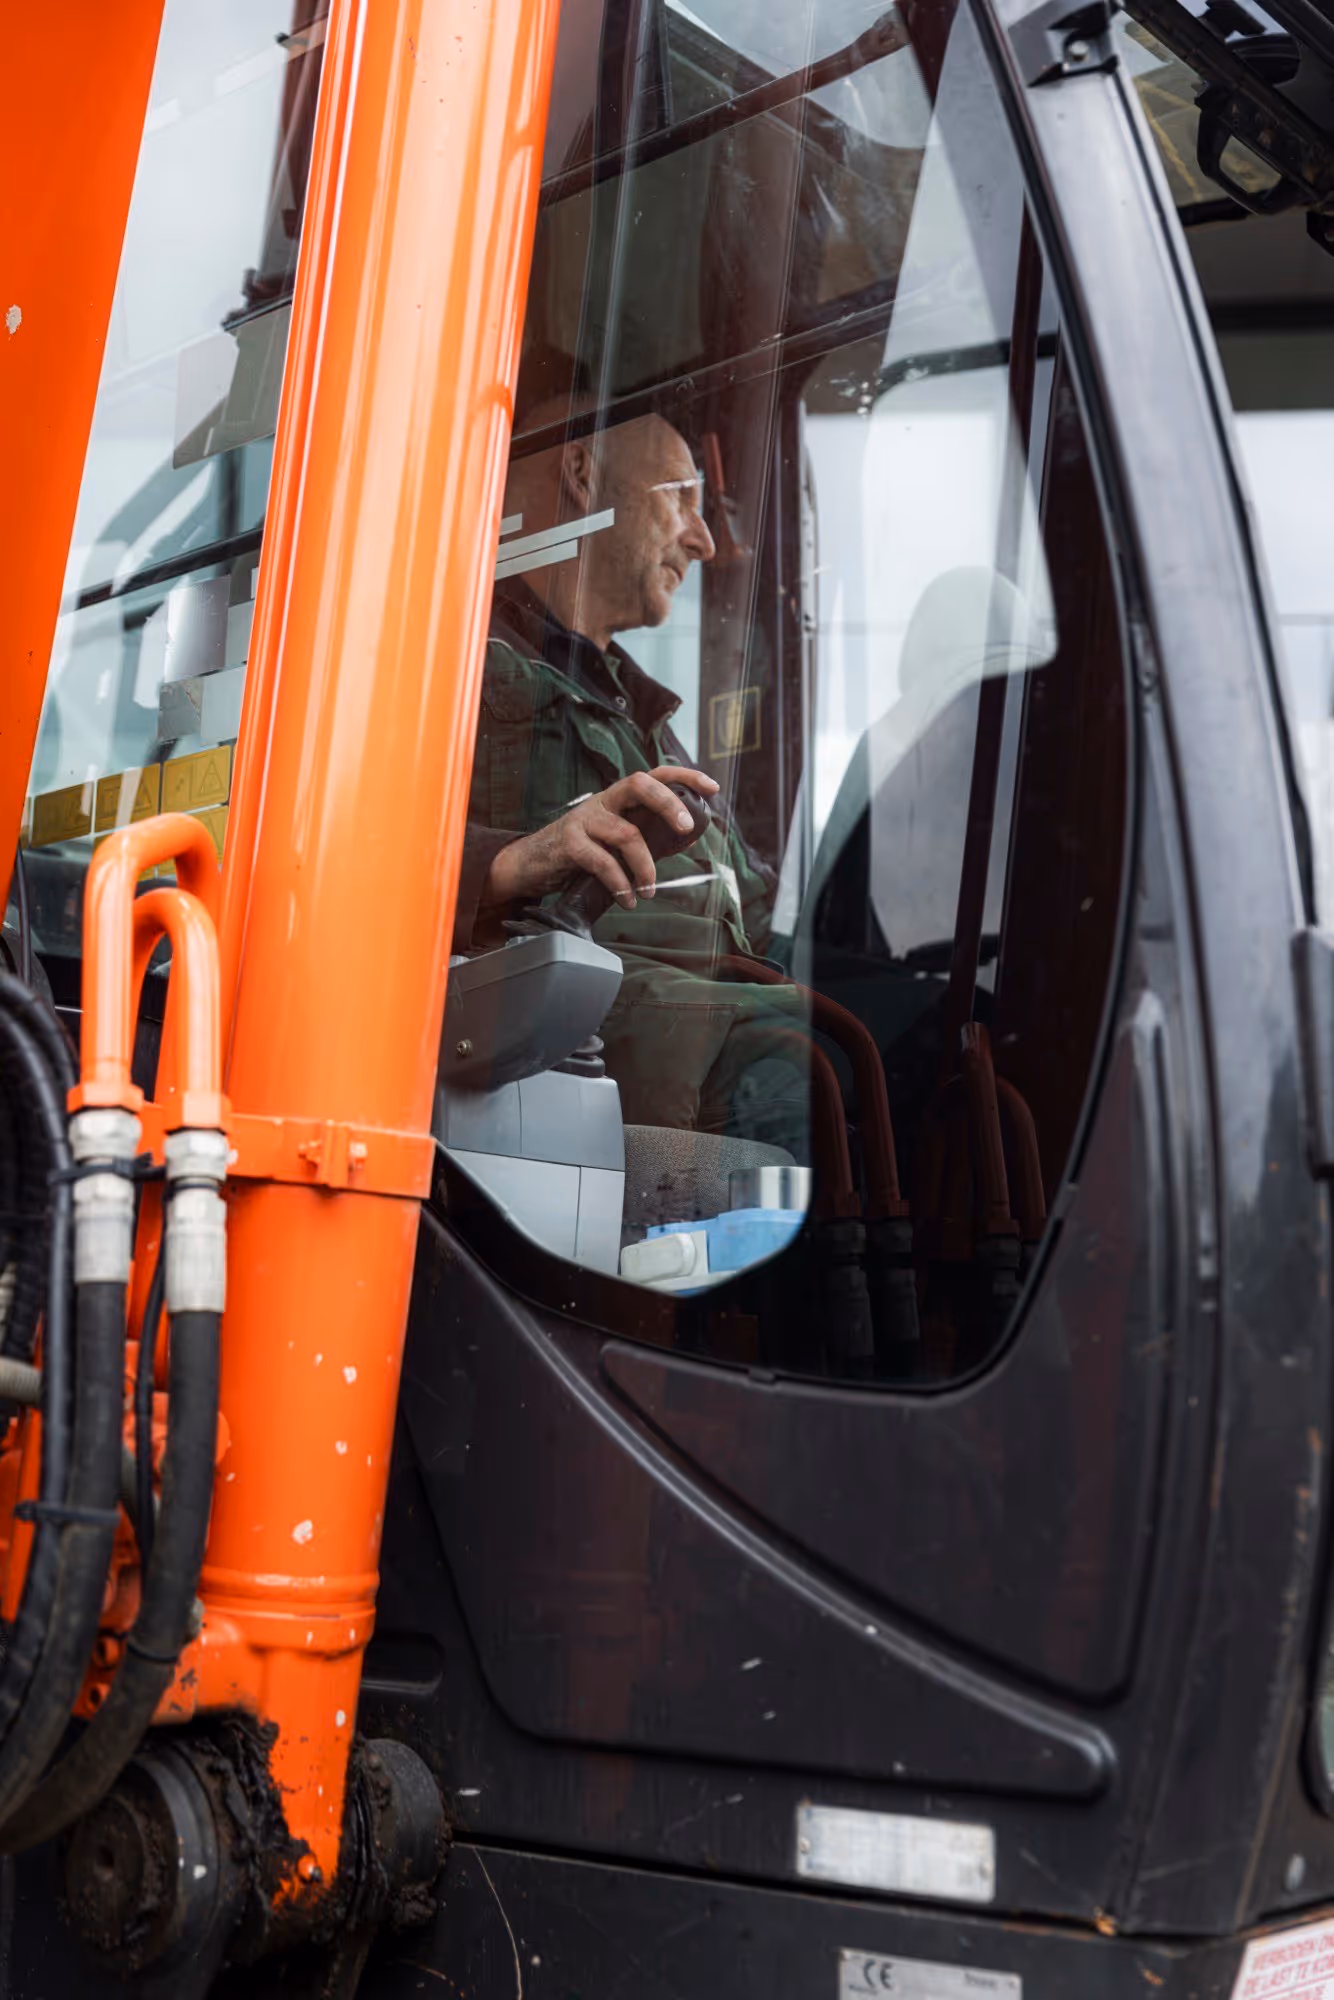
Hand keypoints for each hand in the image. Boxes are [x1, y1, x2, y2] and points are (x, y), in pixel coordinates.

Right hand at [481, 766, 719, 911]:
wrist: (529, 863)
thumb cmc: (576, 851)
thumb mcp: (612, 838)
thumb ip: (643, 835)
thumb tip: (686, 838)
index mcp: (617, 799)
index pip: (654, 775)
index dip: (685, 777)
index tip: (712, 787)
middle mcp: (602, 802)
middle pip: (639, 785)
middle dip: (668, 804)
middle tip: (686, 828)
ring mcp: (584, 820)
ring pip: (626, 833)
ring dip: (645, 866)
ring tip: (650, 890)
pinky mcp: (569, 843)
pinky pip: (601, 861)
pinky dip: (619, 883)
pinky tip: (627, 898)